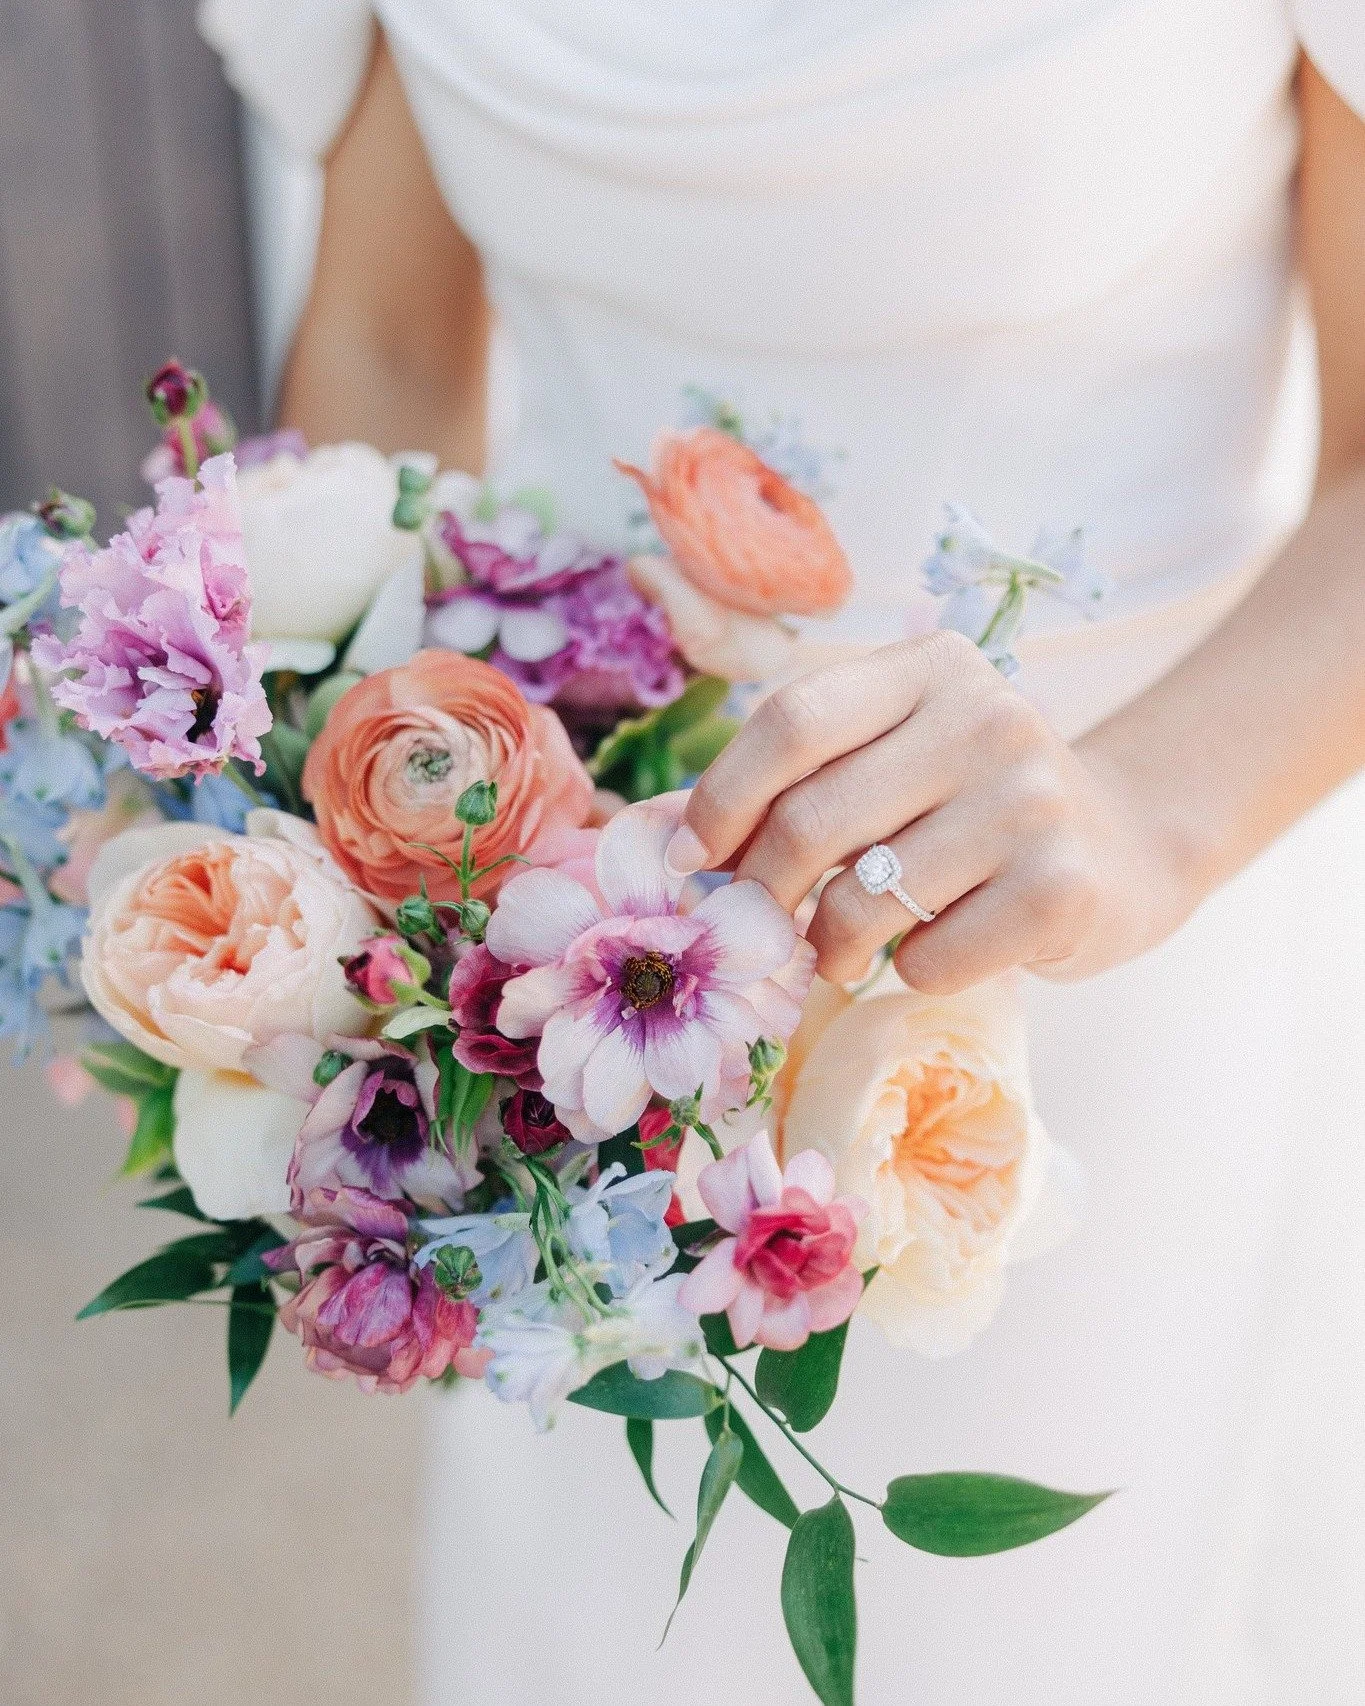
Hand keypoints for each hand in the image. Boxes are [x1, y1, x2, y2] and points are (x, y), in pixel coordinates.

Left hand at [667, 632, 1195, 992]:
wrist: (1124, 849)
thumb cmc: (972, 809)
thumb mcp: (896, 758)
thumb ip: (802, 778)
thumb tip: (660, 836)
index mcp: (930, 668)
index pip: (792, 721)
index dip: (722, 796)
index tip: (692, 856)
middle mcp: (987, 718)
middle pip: (812, 818)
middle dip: (761, 889)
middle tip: (753, 924)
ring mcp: (1032, 802)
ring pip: (861, 901)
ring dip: (827, 945)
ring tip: (837, 948)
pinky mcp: (1061, 888)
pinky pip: (928, 956)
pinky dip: (908, 970)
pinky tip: (935, 947)